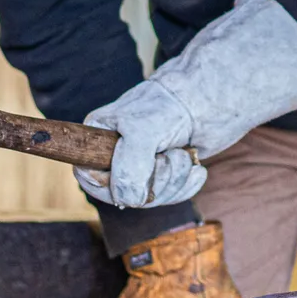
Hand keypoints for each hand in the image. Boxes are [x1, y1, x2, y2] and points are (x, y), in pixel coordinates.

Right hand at [73, 81, 207, 208]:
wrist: (208, 97)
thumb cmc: (171, 105)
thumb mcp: (143, 130)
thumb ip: (129, 166)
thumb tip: (128, 200)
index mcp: (98, 137)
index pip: (88, 176)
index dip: (113, 184)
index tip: (140, 169)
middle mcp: (115, 154)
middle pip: (122, 193)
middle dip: (153, 180)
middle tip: (169, 155)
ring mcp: (141, 166)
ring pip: (148, 198)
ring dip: (173, 180)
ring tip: (183, 154)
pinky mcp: (165, 174)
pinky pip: (170, 196)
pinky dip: (186, 185)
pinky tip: (195, 168)